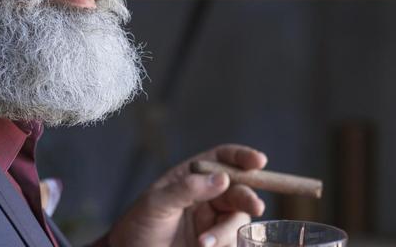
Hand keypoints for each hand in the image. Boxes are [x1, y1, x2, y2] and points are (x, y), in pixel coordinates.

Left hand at [107, 144, 267, 246]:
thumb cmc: (137, 228)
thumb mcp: (156, 204)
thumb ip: (187, 189)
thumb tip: (223, 178)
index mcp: (191, 177)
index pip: (222, 158)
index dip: (242, 157)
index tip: (258, 162)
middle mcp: (206, 196)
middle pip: (239, 189)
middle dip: (248, 197)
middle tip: (255, 207)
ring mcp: (212, 220)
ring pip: (239, 219)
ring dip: (227, 230)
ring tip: (204, 244)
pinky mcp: (216, 243)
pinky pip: (234, 240)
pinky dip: (226, 243)